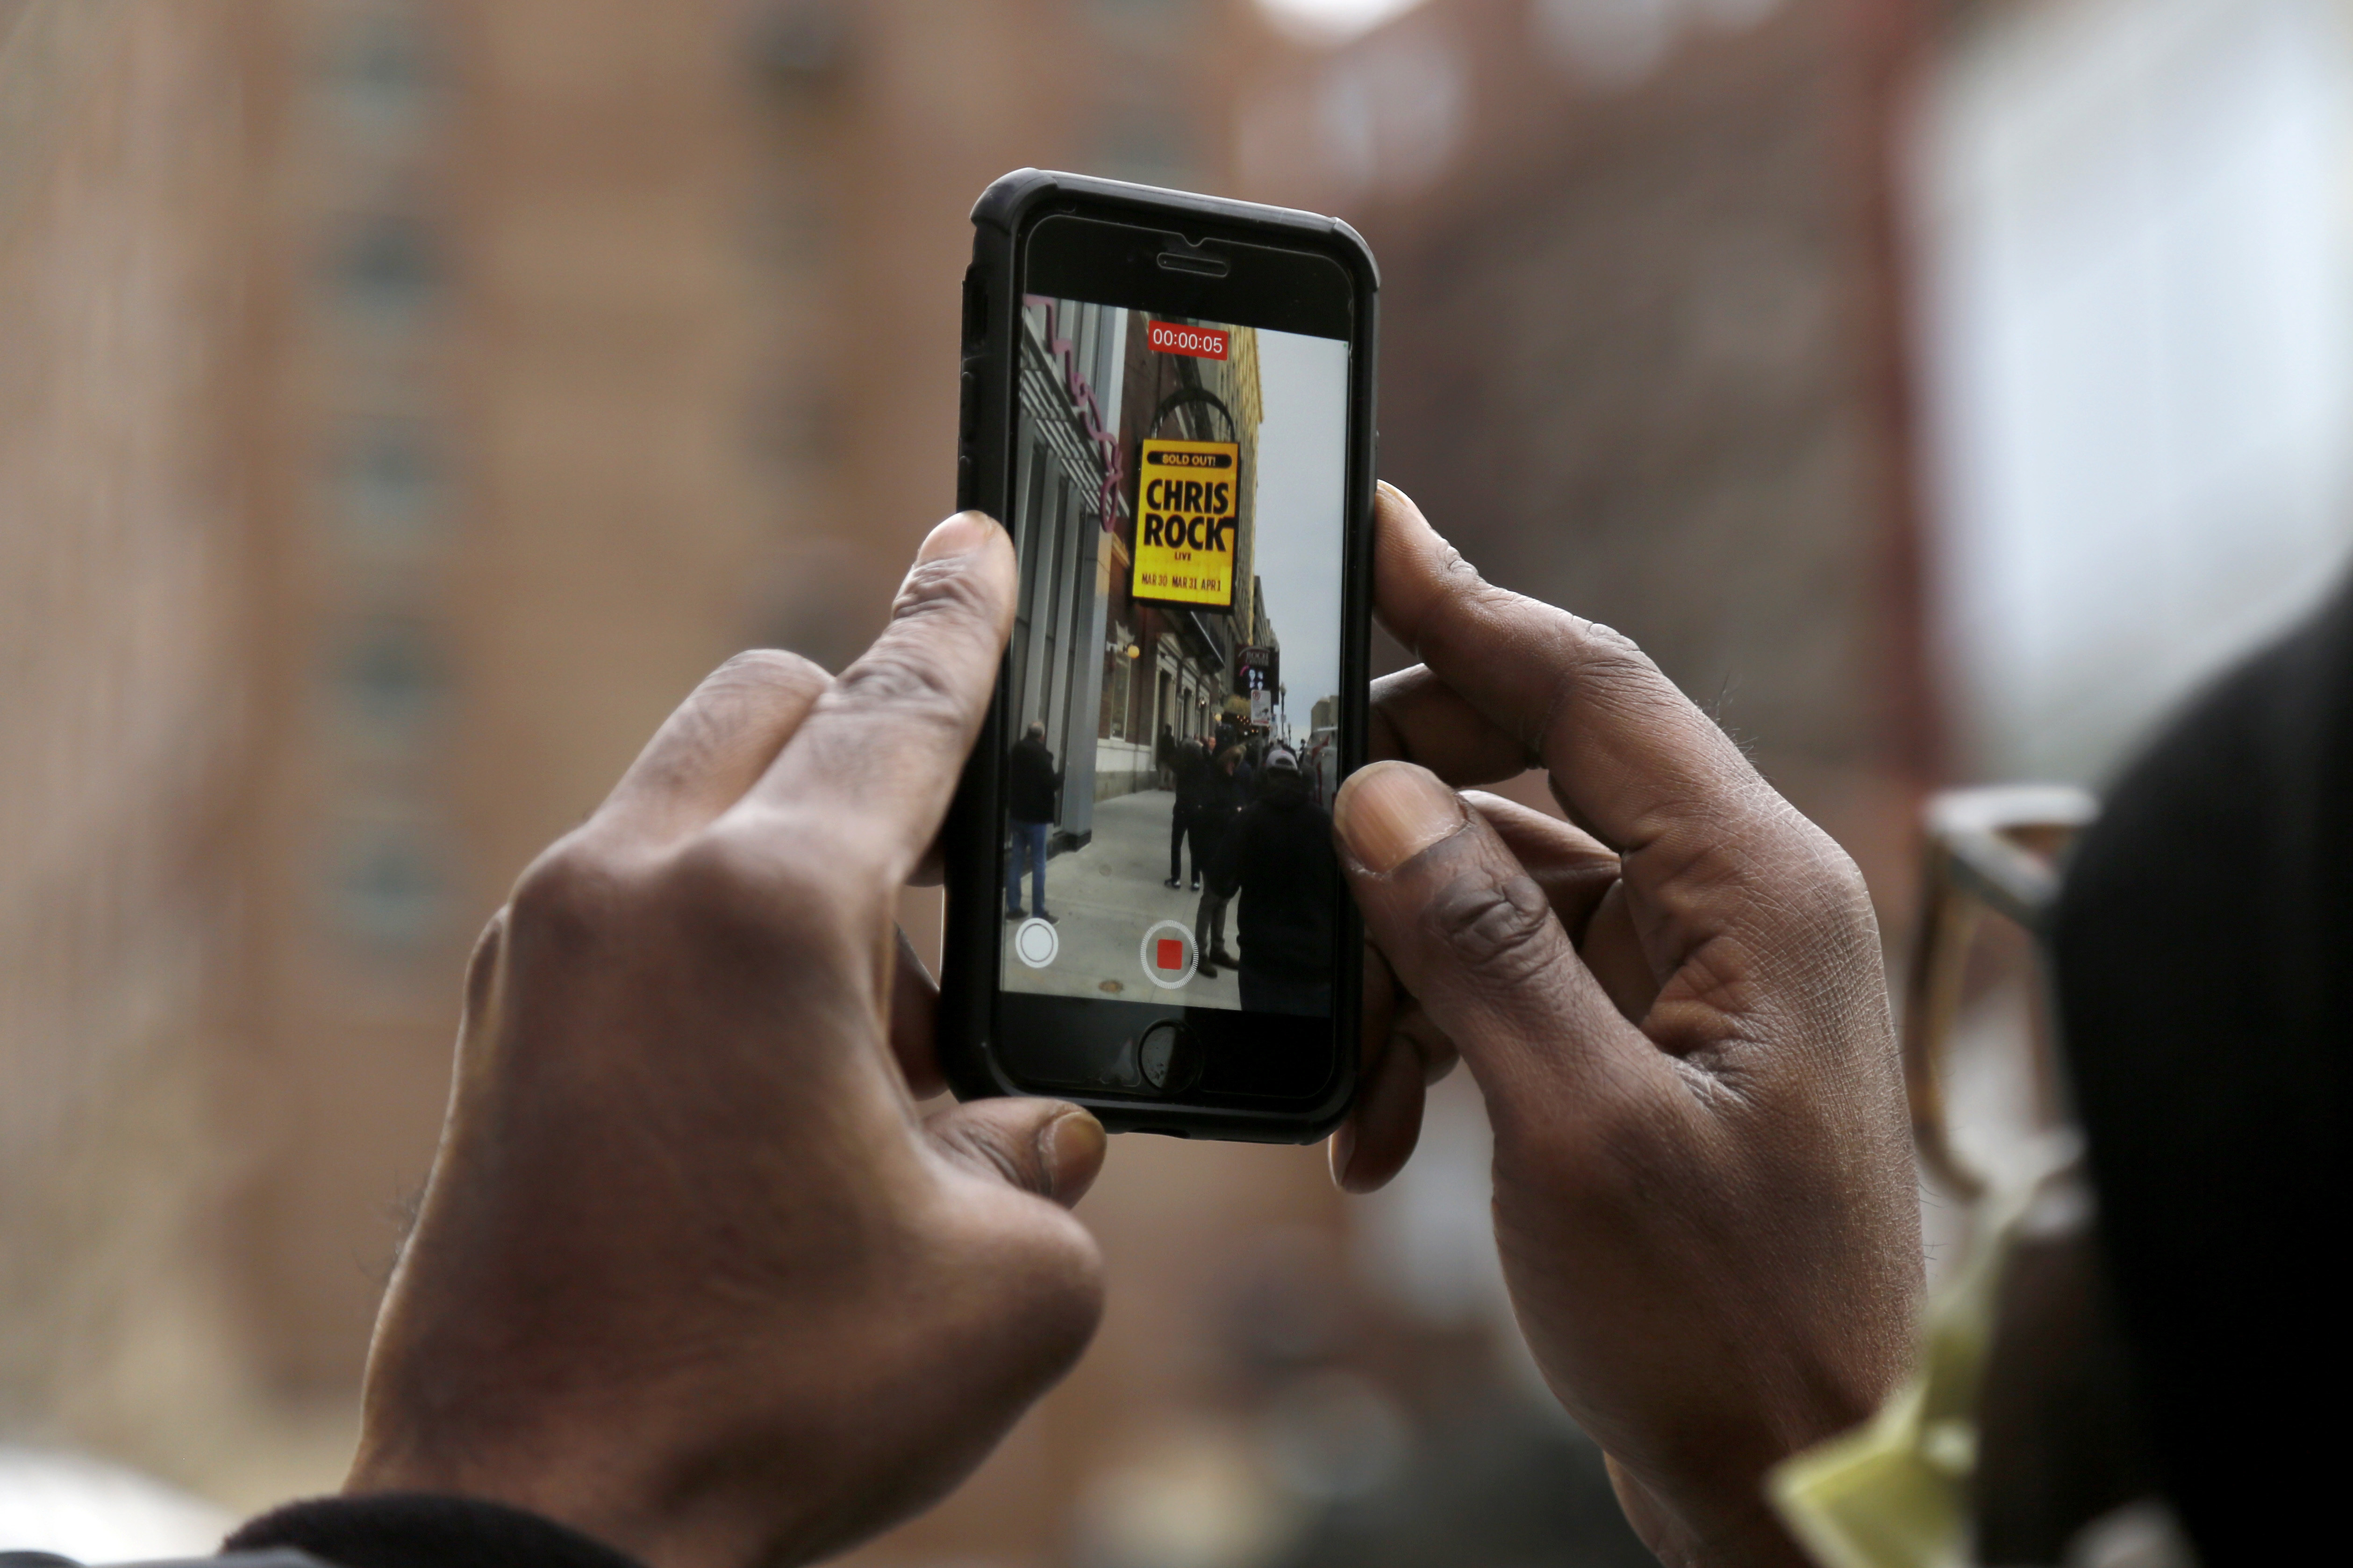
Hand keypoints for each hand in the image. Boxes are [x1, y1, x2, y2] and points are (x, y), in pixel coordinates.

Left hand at [347, 514, 1107, 1567]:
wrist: (534, 1524)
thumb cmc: (769, 1399)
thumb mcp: (1007, 1281)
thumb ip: (1046, 1158)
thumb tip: (1018, 1124)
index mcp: (761, 914)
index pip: (896, 708)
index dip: (962, 620)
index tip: (979, 543)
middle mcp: (626, 894)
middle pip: (769, 711)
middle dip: (873, 752)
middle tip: (954, 899)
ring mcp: (537, 956)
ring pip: (696, 814)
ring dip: (803, 886)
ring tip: (868, 1082)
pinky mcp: (497, 1028)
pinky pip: (634, 910)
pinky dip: (721, 949)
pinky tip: (775, 1106)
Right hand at [1329, 485, 1921, 1565]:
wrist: (1799, 1476)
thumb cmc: (1730, 1329)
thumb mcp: (1581, 1133)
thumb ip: (1479, 949)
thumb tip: (1386, 799)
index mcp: (1756, 890)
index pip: (1592, 688)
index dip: (1467, 601)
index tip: (1369, 530)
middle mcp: (1735, 907)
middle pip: (1539, 773)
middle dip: (1402, 809)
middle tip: (1288, 836)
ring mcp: (1696, 977)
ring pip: (1504, 892)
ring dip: (1400, 969)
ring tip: (1341, 1079)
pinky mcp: (1653, 1045)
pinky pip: (1514, 983)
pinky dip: (1431, 1035)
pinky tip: (1375, 1130)